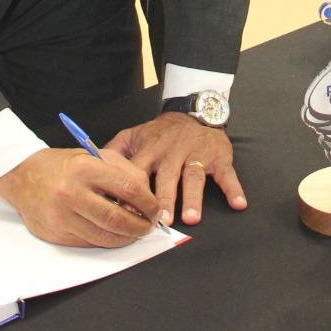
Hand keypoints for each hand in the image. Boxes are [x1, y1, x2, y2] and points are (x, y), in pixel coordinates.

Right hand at [0, 147, 159, 247]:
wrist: (22, 176)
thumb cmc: (62, 165)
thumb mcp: (94, 155)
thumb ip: (124, 170)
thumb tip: (147, 196)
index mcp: (84, 168)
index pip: (128, 188)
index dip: (149, 202)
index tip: (156, 209)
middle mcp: (72, 192)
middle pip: (118, 218)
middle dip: (141, 226)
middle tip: (150, 226)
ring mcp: (62, 216)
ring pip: (105, 236)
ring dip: (127, 238)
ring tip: (135, 232)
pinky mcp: (57, 234)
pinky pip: (90, 243)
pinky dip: (108, 241)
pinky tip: (114, 234)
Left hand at [106, 112, 246, 226]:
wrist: (194, 110)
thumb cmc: (161, 132)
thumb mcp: (135, 135)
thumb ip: (114, 152)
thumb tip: (92, 167)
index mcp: (150, 149)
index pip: (139, 172)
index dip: (133, 192)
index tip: (127, 213)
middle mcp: (172, 151)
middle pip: (167, 176)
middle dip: (164, 199)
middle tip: (161, 221)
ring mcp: (196, 154)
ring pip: (194, 176)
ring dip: (193, 197)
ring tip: (191, 218)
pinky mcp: (218, 156)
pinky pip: (227, 173)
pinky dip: (233, 188)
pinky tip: (238, 204)